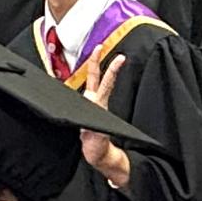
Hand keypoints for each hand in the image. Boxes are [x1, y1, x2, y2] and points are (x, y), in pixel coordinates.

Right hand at [79, 52, 129, 182]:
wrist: (96, 154)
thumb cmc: (97, 147)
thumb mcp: (97, 137)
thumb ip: (94, 130)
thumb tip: (90, 124)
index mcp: (98, 105)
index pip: (106, 84)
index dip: (112, 71)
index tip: (120, 58)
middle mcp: (95, 101)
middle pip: (96, 77)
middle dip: (97, 62)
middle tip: (99, 46)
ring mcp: (90, 104)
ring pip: (92, 82)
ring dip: (93, 67)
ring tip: (94, 53)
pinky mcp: (85, 109)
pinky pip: (85, 91)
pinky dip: (83, 81)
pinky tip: (81, 74)